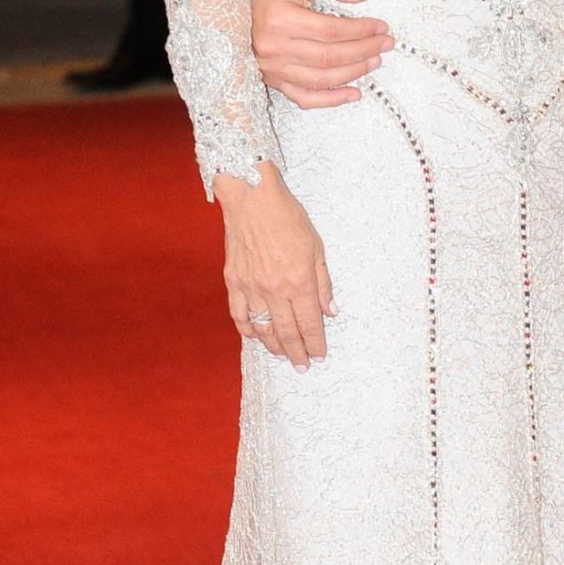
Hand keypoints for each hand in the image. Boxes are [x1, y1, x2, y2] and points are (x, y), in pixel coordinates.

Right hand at [214, 162, 334, 368]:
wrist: (252, 198)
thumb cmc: (288, 218)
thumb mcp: (317, 247)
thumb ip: (323, 283)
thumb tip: (330, 311)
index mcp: (299, 281)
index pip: (310, 324)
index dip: (315, 344)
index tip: (319, 356)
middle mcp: (274, 290)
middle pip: (287, 332)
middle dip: (297, 353)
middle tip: (302, 366)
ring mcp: (251, 288)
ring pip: (262, 329)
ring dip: (274, 346)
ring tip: (283, 355)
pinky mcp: (233, 282)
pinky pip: (240, 315)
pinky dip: (248, 329)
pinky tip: (255, 337)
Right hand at [252, 0, 392, 106]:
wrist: (236, 3)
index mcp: (281, 20)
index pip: (332, 30)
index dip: (361, 30)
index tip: (381, 27)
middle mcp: (274, 48)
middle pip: (330, 57)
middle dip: (364, 51)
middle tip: (385, 44)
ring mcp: (272, 68)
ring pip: (321, 79)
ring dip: (354, 73)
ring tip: (374, 61)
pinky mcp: (272, 80)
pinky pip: (304, 97)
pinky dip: (331, 100)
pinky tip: (353, 93)